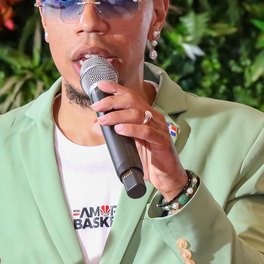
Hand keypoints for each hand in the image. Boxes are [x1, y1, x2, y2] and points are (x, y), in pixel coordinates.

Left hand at [91, 80, 186, 197]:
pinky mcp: (162, 141)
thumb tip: (96, 125)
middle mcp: (154, 118)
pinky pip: (147, 132)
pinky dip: (132, 129)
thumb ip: (114, 133)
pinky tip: (120, 129)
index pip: (131, 96)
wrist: (166, 177)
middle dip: (112, 101)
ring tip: (104, 120)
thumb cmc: (149, 158)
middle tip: (97, 107)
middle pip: (133, 101)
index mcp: (146, 115)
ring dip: (118, 116)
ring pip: (138, 115)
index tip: (100, 85)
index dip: (115, 88)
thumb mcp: (129, 143)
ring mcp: (160, 128)